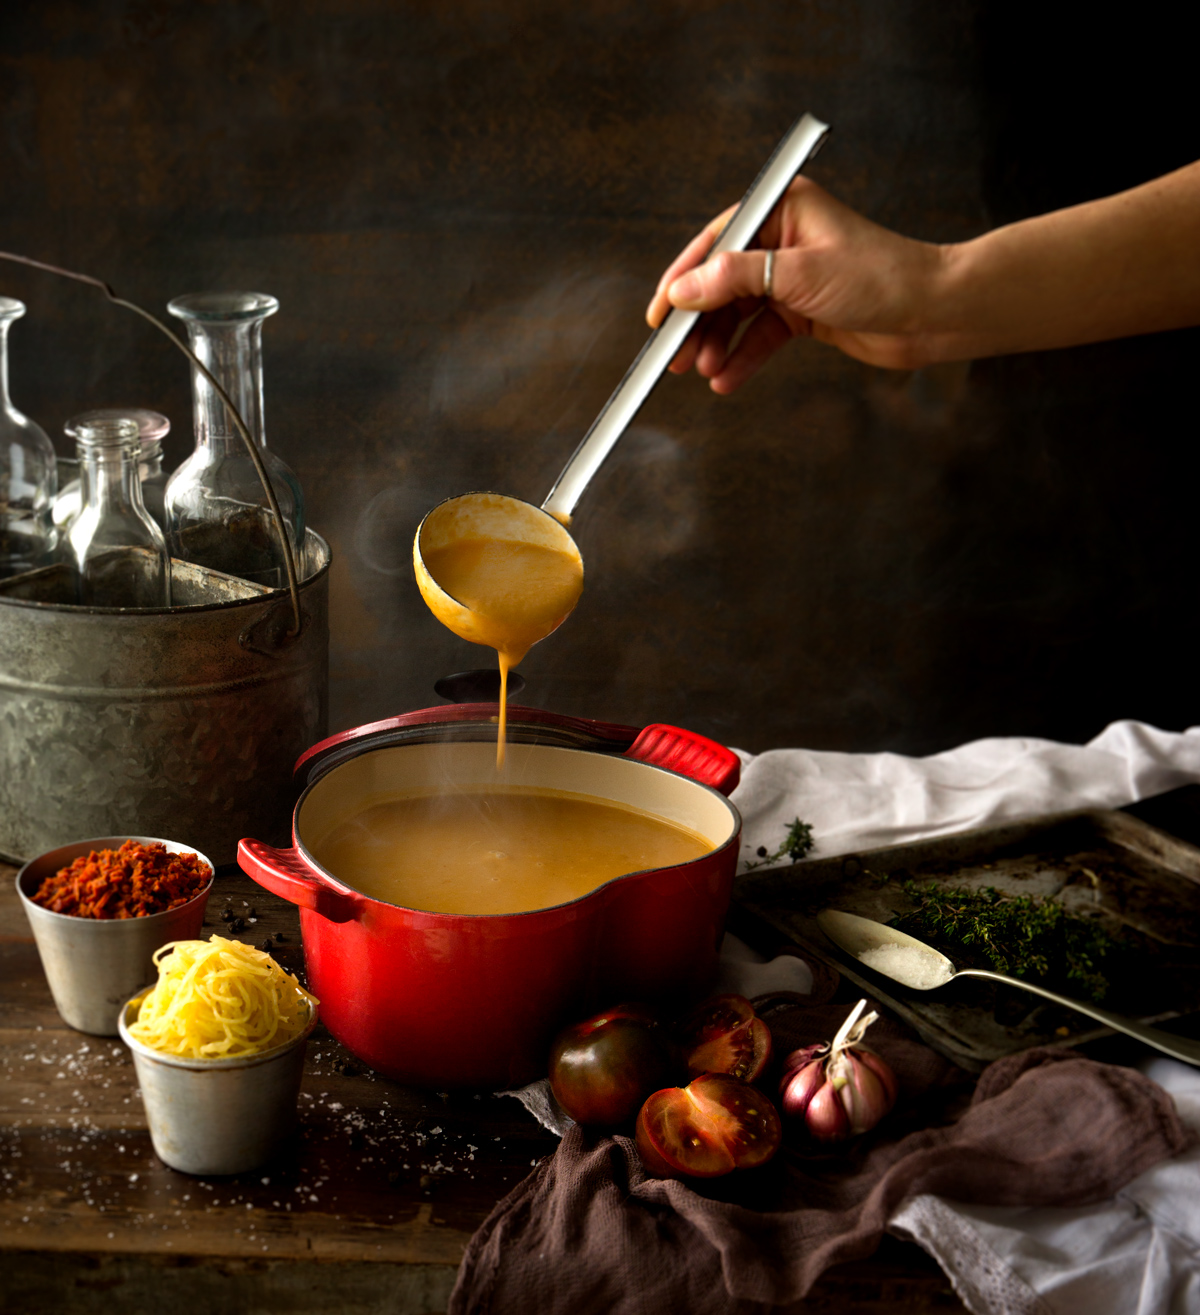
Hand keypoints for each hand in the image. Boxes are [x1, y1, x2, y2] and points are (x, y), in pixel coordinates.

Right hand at [645, 177, 947, 388]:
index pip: (715, 242)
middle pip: (721, 281)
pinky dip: (743, 356)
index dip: (682, 280)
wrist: (932, 313)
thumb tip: (684, 289)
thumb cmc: (880, 277)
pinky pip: (760, 334)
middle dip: (697, 321)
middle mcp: (783, 239)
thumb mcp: (798, 274)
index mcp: (782, 209)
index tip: (659, 314)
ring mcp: (792, 276)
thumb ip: (735, 279)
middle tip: (672, 353)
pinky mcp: (803, 310)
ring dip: (718, 343)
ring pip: (738, 312)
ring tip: (702, 370)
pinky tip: (726, 378)